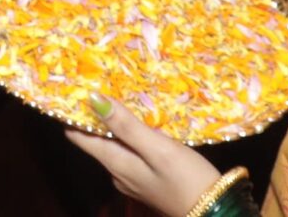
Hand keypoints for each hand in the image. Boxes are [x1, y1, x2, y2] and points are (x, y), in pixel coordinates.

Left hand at [66, 97, 224, 215]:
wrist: (214, 212)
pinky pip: (130, 153)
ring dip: (113, 124)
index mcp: (115, 163)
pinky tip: (140, 123)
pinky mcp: (147, 180)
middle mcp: (117, 173)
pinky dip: (129, 136)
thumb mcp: (158, 147)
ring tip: (117, 96)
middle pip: (95, 140)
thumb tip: (92, 98)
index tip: (73, 88)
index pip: (79, 137)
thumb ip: (126, 125)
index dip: (73, 113)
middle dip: (94, 115)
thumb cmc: (187, 179)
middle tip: (97, 83)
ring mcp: (132, 178)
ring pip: (114, 146)